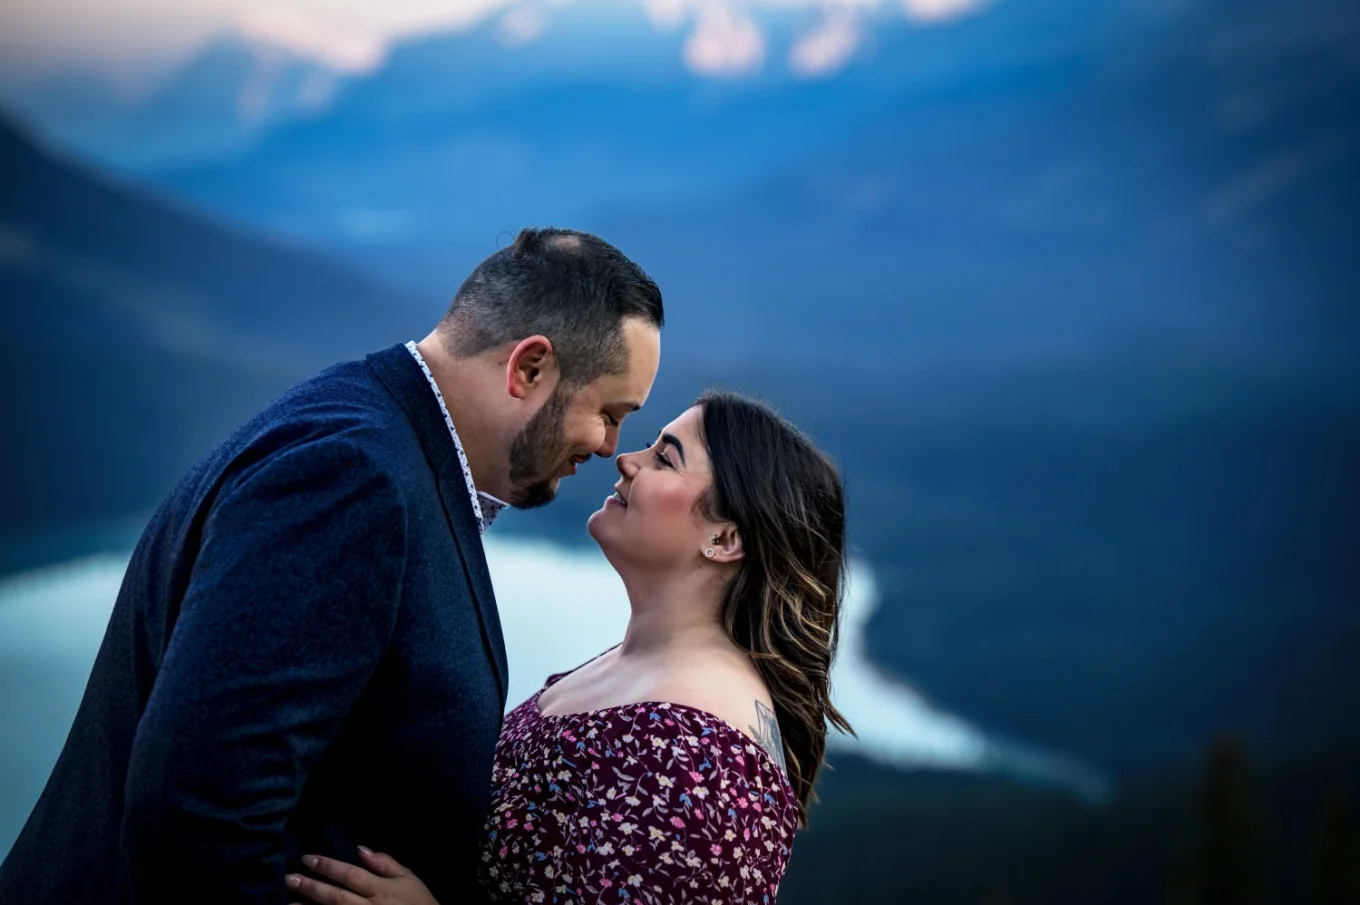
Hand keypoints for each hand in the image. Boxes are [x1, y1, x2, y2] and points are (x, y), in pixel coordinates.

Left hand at [286, 848, 438, 904]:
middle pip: (336, 896)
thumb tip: (360, 849)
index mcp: (382, 889)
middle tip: (289, 878)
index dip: (328, 866)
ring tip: (288, 902)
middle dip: (312, 887)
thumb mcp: (409, 878)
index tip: (307, 858)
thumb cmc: (419, 902)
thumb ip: (386, 863)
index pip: (350, 875)